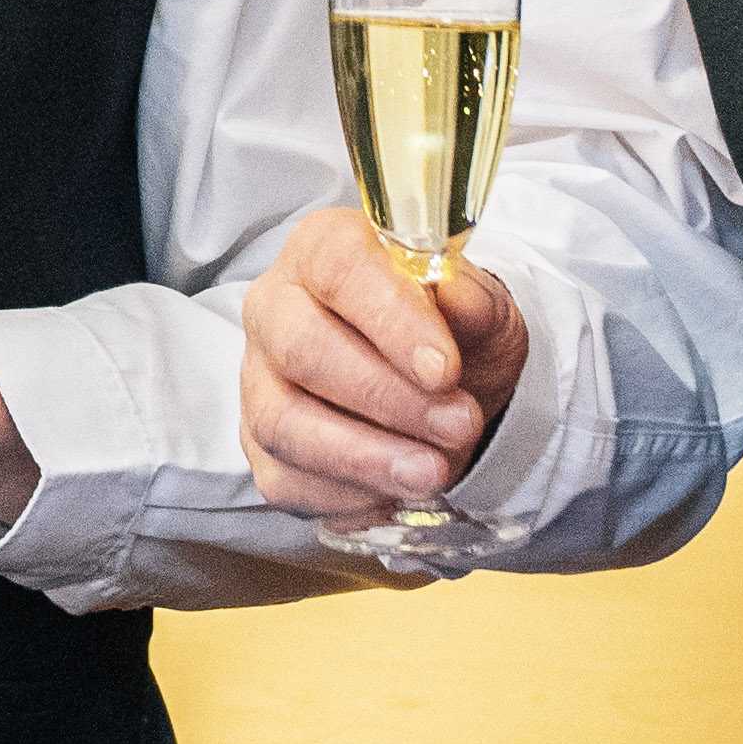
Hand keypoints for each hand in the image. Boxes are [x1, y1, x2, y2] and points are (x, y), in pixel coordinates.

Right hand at [238, 203, 525, 530]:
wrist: (445, 391)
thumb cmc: (452, 335)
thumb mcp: (484, 313)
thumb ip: (473, 302)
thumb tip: (454, 293)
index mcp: (323, 249)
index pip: (339, 268)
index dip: (390, 319)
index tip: (444, 369)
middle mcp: (275, 308)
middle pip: (302, 349)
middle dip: (387, 396)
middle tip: (459, 424)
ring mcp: (259, 380)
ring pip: (284, 422)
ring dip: (366, 455)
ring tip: (434, 472)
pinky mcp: (259, 447)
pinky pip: (285, 480)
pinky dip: (347, 494)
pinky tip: (397, 491)